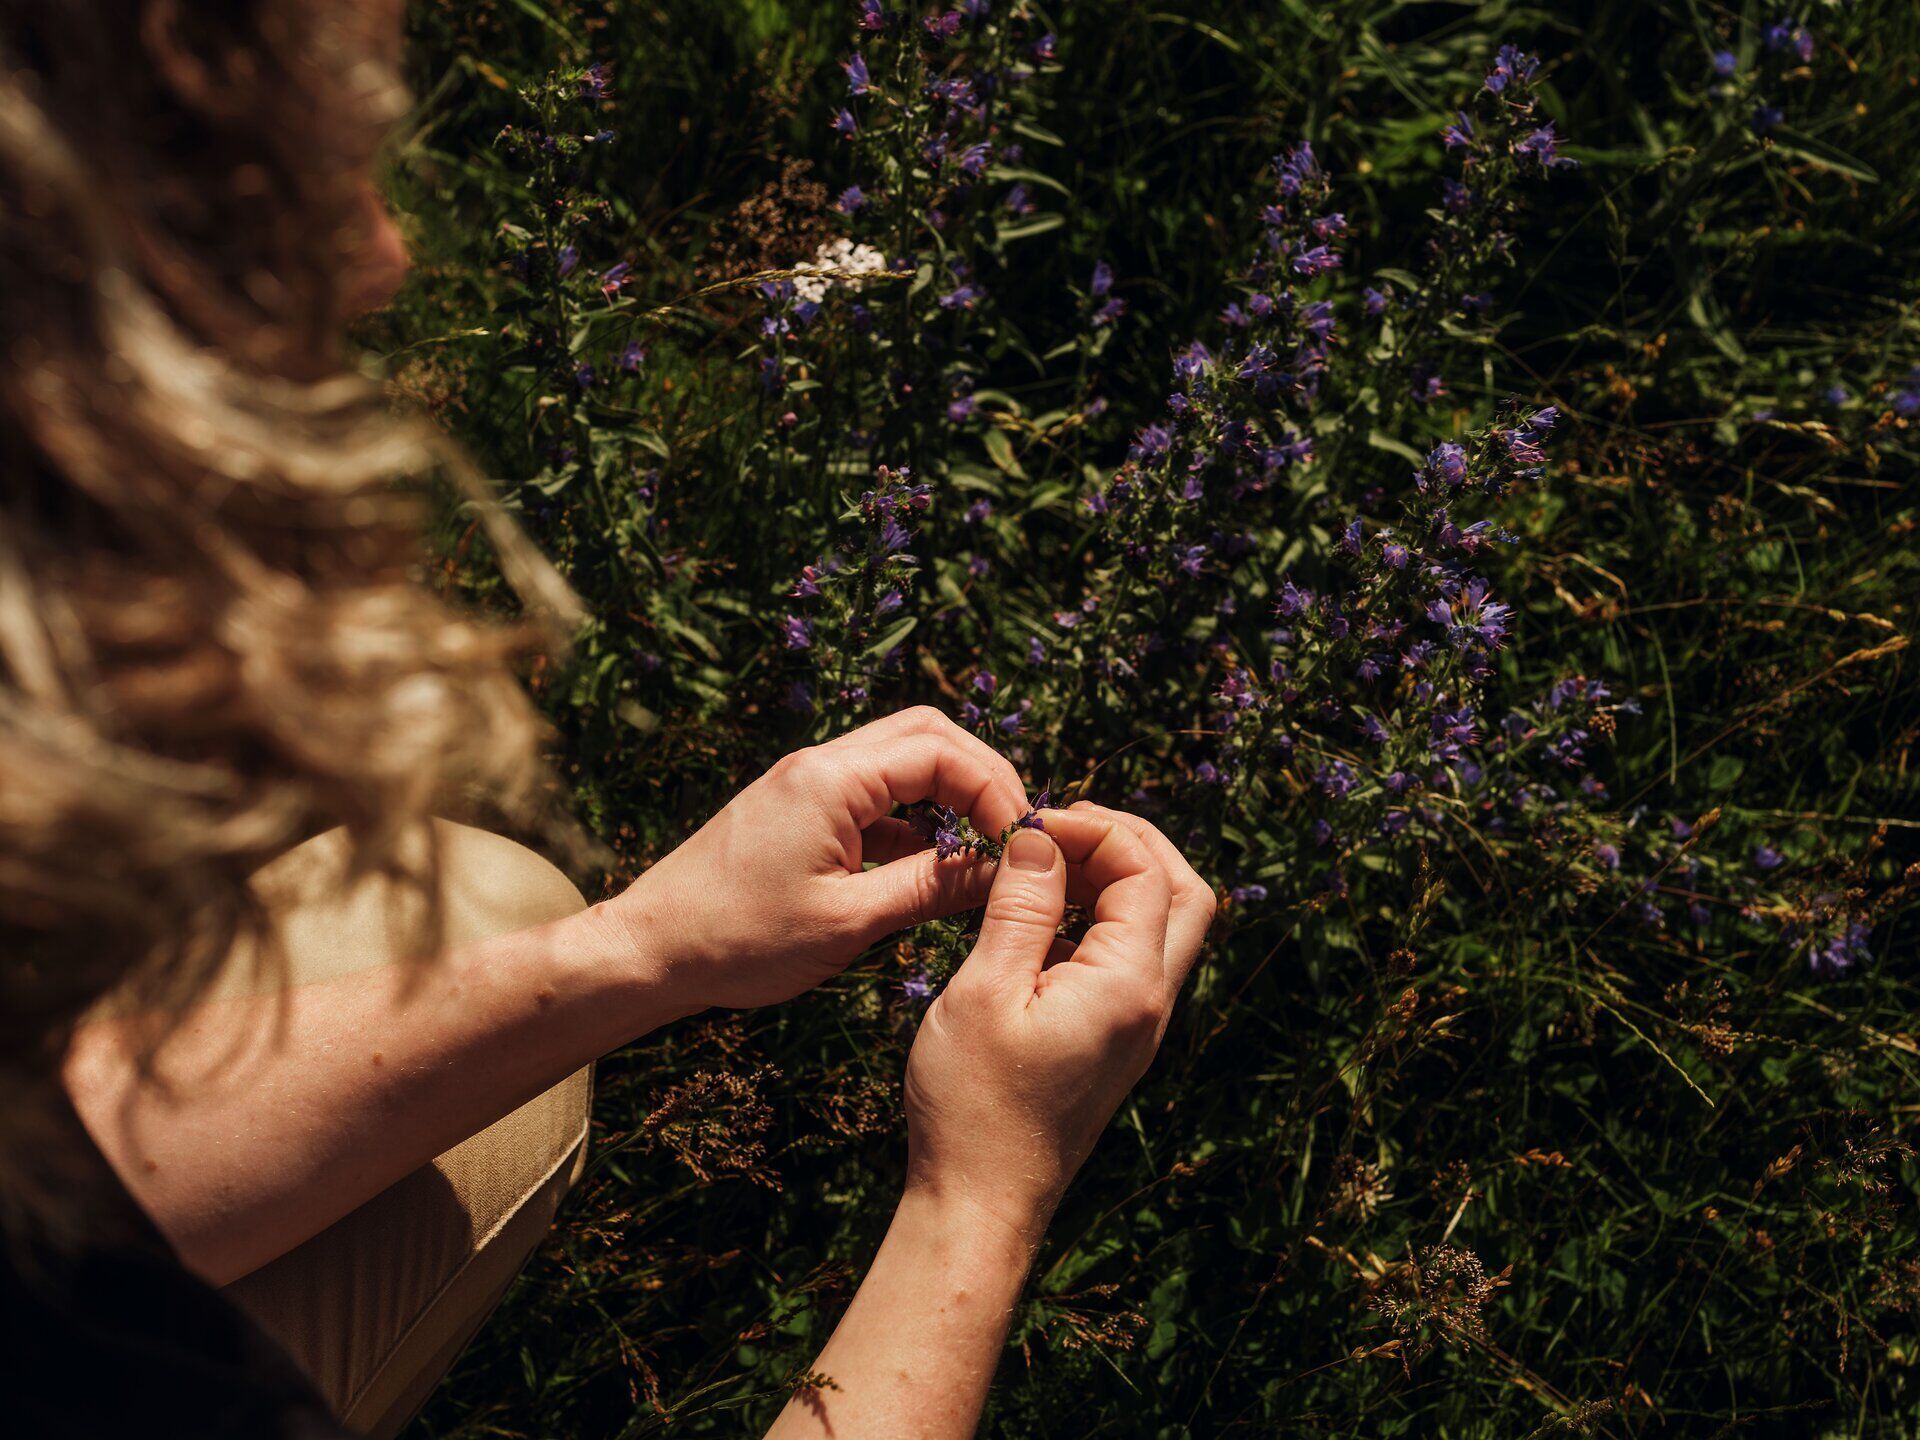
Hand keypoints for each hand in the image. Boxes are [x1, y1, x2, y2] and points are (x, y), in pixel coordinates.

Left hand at [602, 708, 1030, 1011]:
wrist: (650, 951)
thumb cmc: (739, 941)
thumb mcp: (849, 923)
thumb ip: (932, 888)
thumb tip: (1004, 871)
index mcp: (830, 780)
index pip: (942, 752)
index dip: (996, 791)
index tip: (1022, 843)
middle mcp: (819, 765)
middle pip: (927, 735)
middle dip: (981, 776)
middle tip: (1015, 831)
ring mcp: (807, 784)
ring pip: (902, 761)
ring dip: (949, 794)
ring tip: (982, 849)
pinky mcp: (800, 811)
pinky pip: (875, 795)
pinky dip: (914, 819)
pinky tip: (933, 864)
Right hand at [901, 803, 1214, 1243]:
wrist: (980, 1205)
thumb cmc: (974, 1105)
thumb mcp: (986, 991)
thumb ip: (1020, 906)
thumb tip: (1040, 835)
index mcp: (1128, 984)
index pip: (1145, 870)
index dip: (1093, 829)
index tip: (1029, 824)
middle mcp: (1151, 1003)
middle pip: (1185, 893)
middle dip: (1131, 843)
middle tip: (1062, 828)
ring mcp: (1138, 1026)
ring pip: (1164, 926)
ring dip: (1118, 880)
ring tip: (1045, 864)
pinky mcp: (1115, 1042)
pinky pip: (1130, 960)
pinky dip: (1099, 919)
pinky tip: (1038, 918)